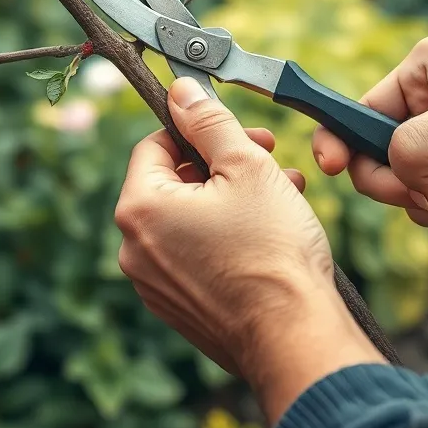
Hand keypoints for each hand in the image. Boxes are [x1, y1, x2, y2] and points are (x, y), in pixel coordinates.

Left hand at [117, 77, 383, 422]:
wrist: (294, 335)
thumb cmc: (272, 249)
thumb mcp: (246, 165)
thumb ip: (208, 121)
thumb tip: (181, 91)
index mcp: (139, 208)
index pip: (155, 145)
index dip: (199, 130)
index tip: (238, 133)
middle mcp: (134, 250)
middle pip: (173, 183)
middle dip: (224, 165)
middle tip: (268, 159)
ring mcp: (154, 285)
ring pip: (189, 220)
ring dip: (233, 199)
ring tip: (284, 194)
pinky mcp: (180, 309)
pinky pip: (196, 256)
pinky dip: (227, 237)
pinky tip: (271, 232)